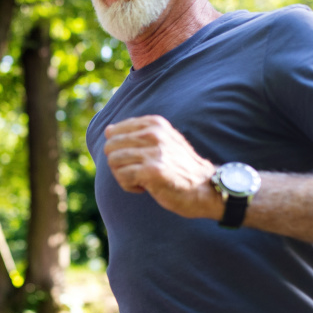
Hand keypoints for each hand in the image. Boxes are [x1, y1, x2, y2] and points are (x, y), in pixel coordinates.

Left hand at [104, 115, 219, 218]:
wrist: (205, 188)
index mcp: (155, 124)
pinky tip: (144, 188)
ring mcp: (154, 152)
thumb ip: (137, 134)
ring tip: (141, 180)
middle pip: (110, 146)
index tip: (136, 159)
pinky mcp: (153, 171)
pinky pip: (122, 176)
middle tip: (136, 172)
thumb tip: (107, 130)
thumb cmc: (179, 168)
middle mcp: (154, 134)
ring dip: (123, 176)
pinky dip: (129, 186)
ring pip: (113, 161)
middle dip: (118, 163)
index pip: (114, 131)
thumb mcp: (163, 142)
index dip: (119, 149)